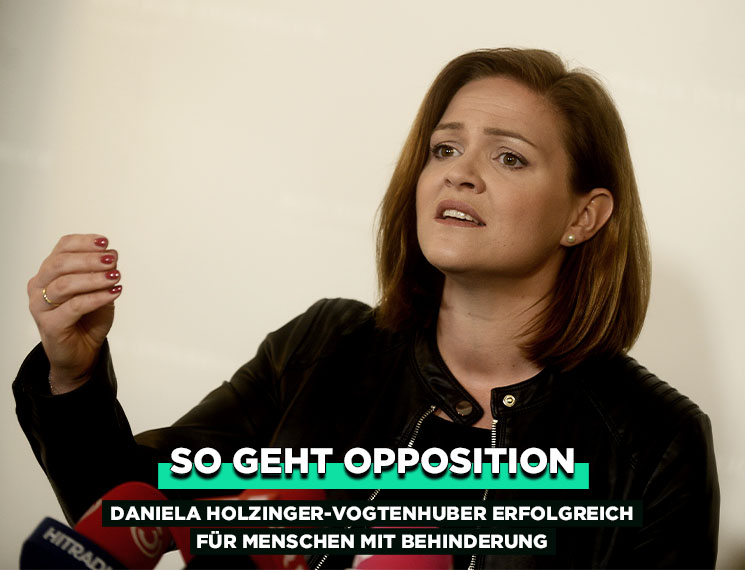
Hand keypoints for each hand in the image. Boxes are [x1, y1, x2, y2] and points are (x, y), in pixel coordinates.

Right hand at [27, 234, 122, 392]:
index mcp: (49, 272)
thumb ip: (103, 273)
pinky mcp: (50, 325)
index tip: (105, 242)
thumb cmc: (89, 318)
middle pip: (60, 264)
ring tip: (116, 276)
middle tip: (112, 259)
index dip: (84, 242)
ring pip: (64, 284)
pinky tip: (114, 293)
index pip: (62, 248)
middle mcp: (40, 286)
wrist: (82, 352)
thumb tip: (112, 254)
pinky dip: (96, 297)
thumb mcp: (99, 290)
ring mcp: (41, 306)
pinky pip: (74, 306)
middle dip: (88, 259)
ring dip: (93, 278)